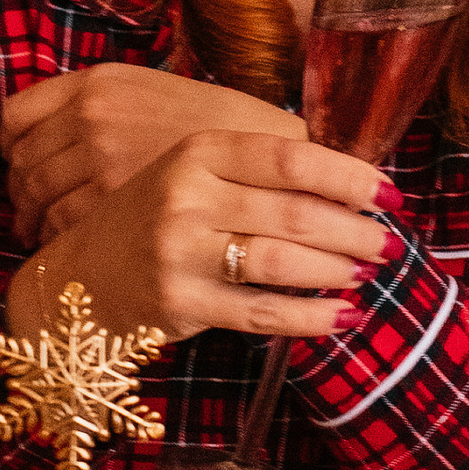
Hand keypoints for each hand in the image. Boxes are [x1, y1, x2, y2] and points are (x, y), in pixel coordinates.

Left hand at [2, 65, 300, 249]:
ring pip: (38, 200)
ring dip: (35, 222)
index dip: (12, 146)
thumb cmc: (220, 125)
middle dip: (21, 194)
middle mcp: (93, 116)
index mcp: (98, 83)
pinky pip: (62, 226)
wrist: (271, 153)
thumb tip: (57, 126)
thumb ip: (108, 100)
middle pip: (23, 164)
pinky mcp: (115, 205)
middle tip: (29, 212)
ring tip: (45, 235)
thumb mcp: (157, 90)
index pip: (17, 117)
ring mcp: (102, 160)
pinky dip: (60, 240)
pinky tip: (78, 246)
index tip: (21, 163)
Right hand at [7, 126, 388, 347]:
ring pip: (282, 261)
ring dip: (338, 271)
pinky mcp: (179, 303)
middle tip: (387, 243)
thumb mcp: (193, 174)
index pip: (289, 157)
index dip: (349, 175)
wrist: (79, 277)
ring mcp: (179, 251)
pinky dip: (311, 317)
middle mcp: (186, 196)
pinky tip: (341, 317)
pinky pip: (261, 312)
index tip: (389, 194)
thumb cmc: (154, 218)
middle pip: (295, 212)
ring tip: (368, 274)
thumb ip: (257, 172)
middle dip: (355, 231)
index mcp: (196, 151)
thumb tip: (350, 184)